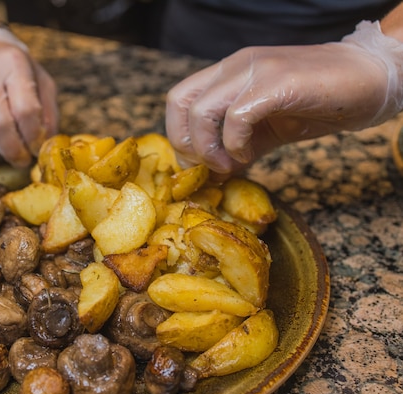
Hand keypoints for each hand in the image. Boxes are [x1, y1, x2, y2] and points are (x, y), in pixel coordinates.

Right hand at [0, 41, 58, 167]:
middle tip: (20, 160)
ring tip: (3, 142)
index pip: (25, 109)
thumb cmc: (14, 69)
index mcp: (13, 63)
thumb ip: (47, 112)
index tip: (36, 150)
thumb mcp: (40, 81)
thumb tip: (44, 144)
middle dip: (12, 151)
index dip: (33, 137)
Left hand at [165, 22, 402, 176]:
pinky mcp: (277, 83)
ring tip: (234, 163)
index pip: (178, 99)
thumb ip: (236, 145)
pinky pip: (236, 117)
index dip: (179, 136)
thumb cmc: (319, 101)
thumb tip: (213, 173)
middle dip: (186, 143)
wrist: (369, 79)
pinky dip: (236, 144)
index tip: (200, 163)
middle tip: (212, 166)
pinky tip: (251, 154)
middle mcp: (234, 66)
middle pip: (178, 102)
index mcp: (227, 73)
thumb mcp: (266, 128)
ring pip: (201, 110)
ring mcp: (254, 70)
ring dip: (210, 148)